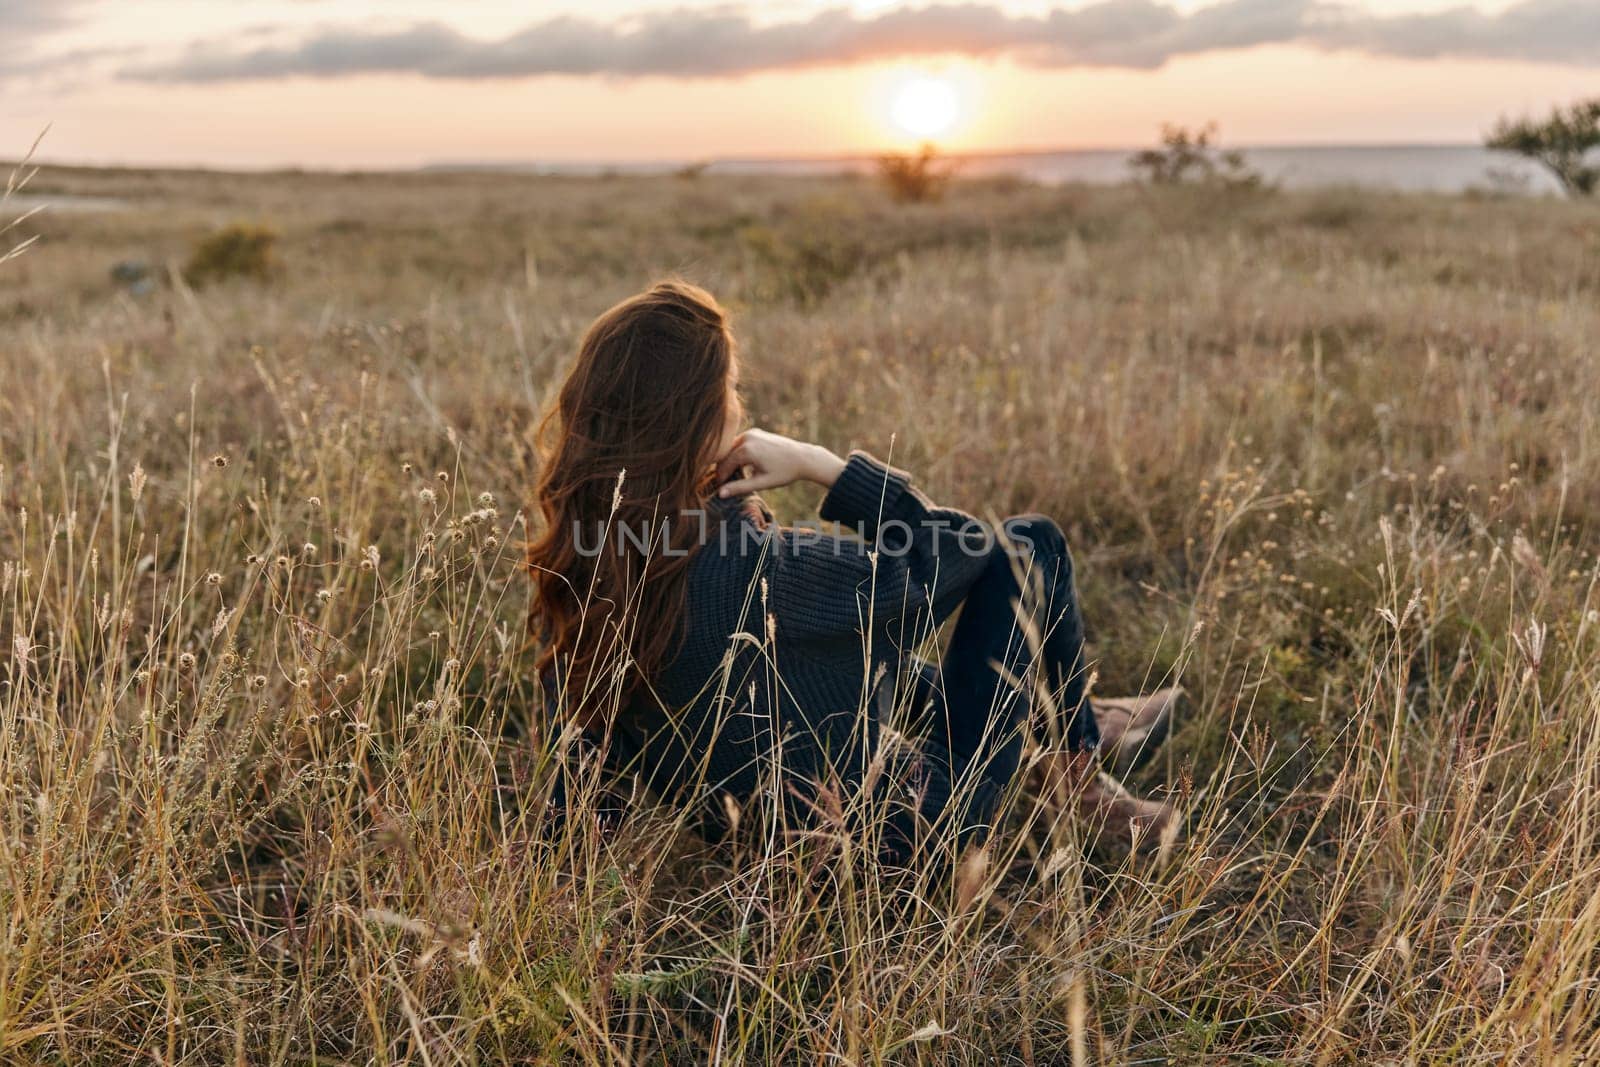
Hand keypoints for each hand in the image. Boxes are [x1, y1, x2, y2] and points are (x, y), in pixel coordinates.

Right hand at [715, 428, 845, 497]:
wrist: (803, 457)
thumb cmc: (784, 472)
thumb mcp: (761, 482)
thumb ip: (740, 487)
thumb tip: (720, 494)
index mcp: (747, 450)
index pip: (725, 465)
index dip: (721, 478)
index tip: (719, 488)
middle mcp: (747, 437)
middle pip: (726, 455)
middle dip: (724, 469)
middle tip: (723, 484)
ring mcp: (751, 433)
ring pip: (732, 448)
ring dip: (730, 461)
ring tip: (733, 477)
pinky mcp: (756, 432)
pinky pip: (740, 443)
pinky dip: (738, 454)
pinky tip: (742, 467)